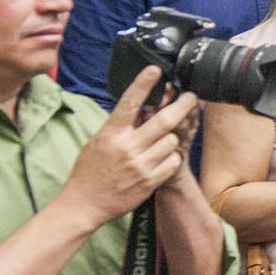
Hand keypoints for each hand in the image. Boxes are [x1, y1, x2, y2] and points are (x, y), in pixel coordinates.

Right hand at [60, 66, 194, 223]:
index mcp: (111, 134)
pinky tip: (160, 161)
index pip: (129, 103)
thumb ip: (120, 126)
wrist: (83, 204)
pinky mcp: (150, 180)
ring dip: (172, 138)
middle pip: (164, 120)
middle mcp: (127, 147)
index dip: (143, 84)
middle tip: (192, 96)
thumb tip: (143, 107)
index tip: (155, 70)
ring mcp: (140, 164)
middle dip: (183, 105)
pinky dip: (171, 158)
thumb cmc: (90, 170)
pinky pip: (173, 161)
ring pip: (172, 140)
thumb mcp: (99, 142)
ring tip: (160, 143)